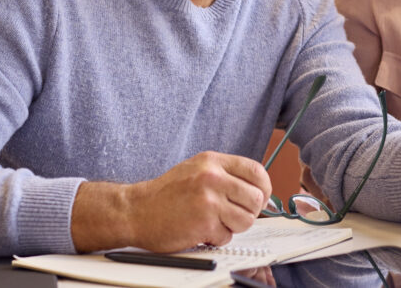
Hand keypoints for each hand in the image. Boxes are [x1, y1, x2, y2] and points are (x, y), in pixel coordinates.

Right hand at [71, 151, 271, 252]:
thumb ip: (227, 176)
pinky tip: (201, 230)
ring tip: (216, 223)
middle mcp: (212, 177)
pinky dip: (216, 238)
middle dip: (249, 212)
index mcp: (213, 161)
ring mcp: (208, 200)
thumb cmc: (167, 193)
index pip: (256, 171)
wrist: (136, 210)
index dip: (264, 188)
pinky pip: (226, 236)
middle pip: (256, 198)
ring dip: (234, 227)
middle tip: (234, 215)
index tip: (259, 198)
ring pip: (246, 220)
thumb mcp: (198, 170)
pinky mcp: (203, 222)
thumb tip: (258, 191)